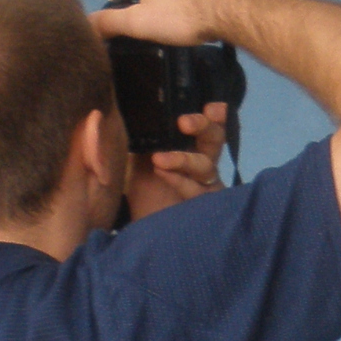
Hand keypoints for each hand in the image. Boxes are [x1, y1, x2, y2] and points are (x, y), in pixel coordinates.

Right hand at [90, 0, 248, 47]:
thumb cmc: (182, 16)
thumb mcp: (141, 23)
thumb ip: (111, 22)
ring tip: (175, 22)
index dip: (115, 4)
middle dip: (142, 1)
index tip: (123, 26)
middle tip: (150, 27)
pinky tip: (196, 13)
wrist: (233, 8)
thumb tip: (87, 22)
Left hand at [123, 102, 227, 219]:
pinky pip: (198, 191)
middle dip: (204, 127)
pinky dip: (180, 181)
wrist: (140, 234)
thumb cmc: (142, 195)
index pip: (208, 127)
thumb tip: (125, 113)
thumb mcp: (137, 161)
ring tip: (159, 159)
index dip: (215, 116)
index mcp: (191, 149)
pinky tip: (163, 173)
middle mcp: (203, 166)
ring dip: (184, 159)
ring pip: (206, 166)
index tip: (212, 107)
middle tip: (184, 123)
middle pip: (214, 140)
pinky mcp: (205, 208)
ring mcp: (207, 188)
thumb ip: (140, 139)